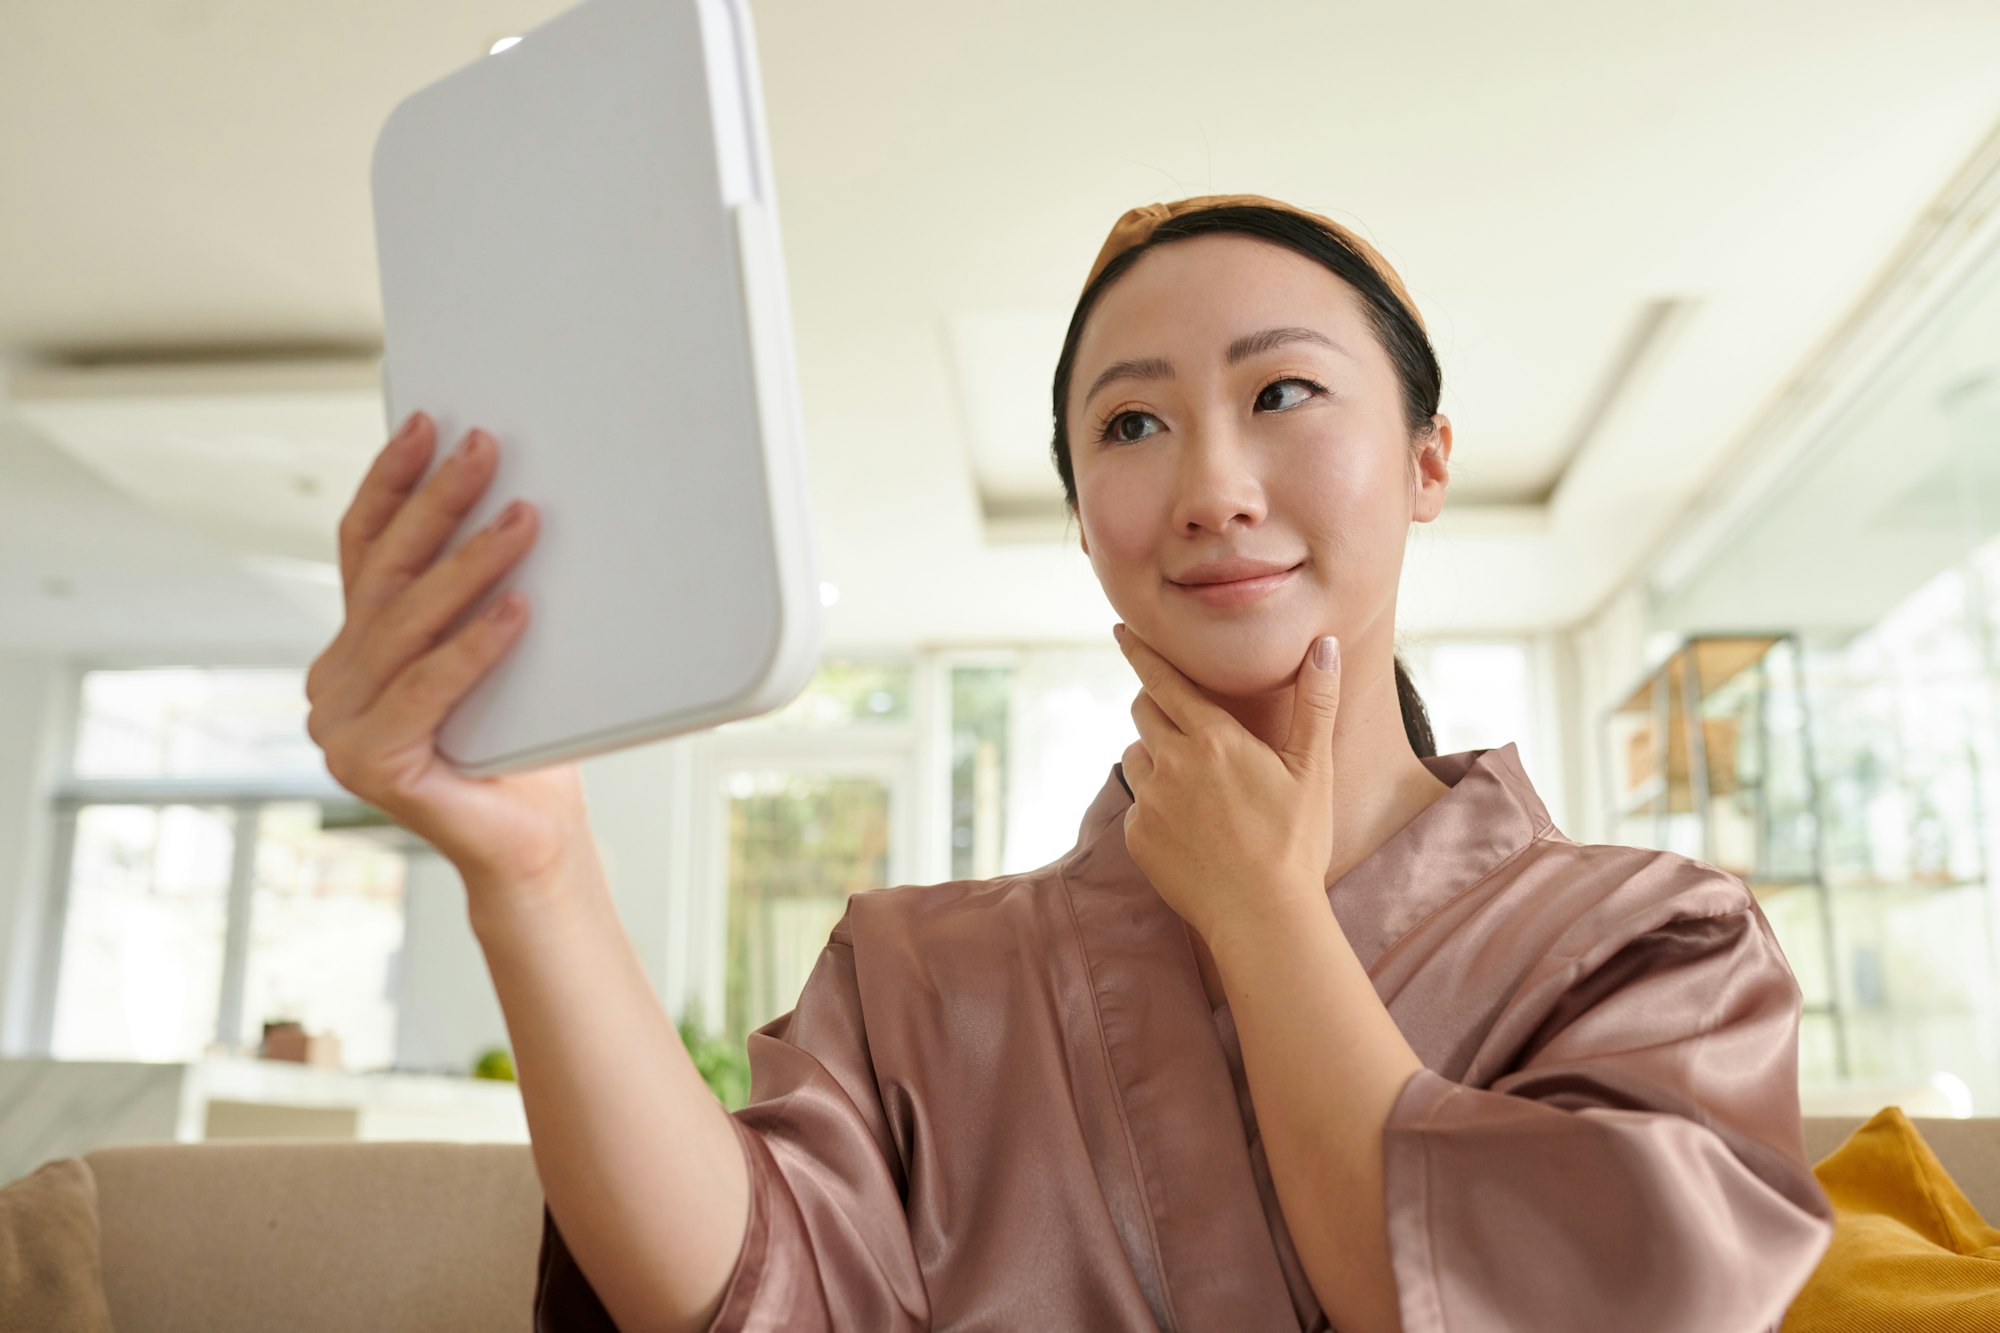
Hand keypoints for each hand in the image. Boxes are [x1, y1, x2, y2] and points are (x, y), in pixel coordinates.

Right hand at [304, 411, 591, 908]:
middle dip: (436, 504)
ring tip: (523, 519)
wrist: (532, 843)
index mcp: (354, 651)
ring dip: (470, 564)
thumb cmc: (523, 747)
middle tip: (485, 449)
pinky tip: (519, 610)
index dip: (392, 484)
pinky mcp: (367, 763)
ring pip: (409, 624)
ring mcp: (339, 726)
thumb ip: (478, 596)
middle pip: (387, 575)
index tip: (425, 425)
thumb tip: (517, 501)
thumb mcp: (497, 652)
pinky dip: (476, 645)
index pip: (366, 550)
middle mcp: (334, 683)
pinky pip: (429, 685)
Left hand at [1113, 623, 1342, 945]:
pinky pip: (1137, 805)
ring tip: (1199, 787)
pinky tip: (1192, 829)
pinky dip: (1156, 806)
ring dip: (1156, 758)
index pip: (1163, 680)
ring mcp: (1148, 802)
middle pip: (1144, 712)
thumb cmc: (1294, 842)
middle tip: (1189, 725)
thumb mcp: (1312, 769)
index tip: (1122, 630)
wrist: (1263, 917)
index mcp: (1212, 739)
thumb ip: (1315, 702)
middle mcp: (1171, 763)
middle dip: (1158, 707)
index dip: (1140, 652)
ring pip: (1137, 758)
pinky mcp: (1136, 837)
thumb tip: (1324, 644)